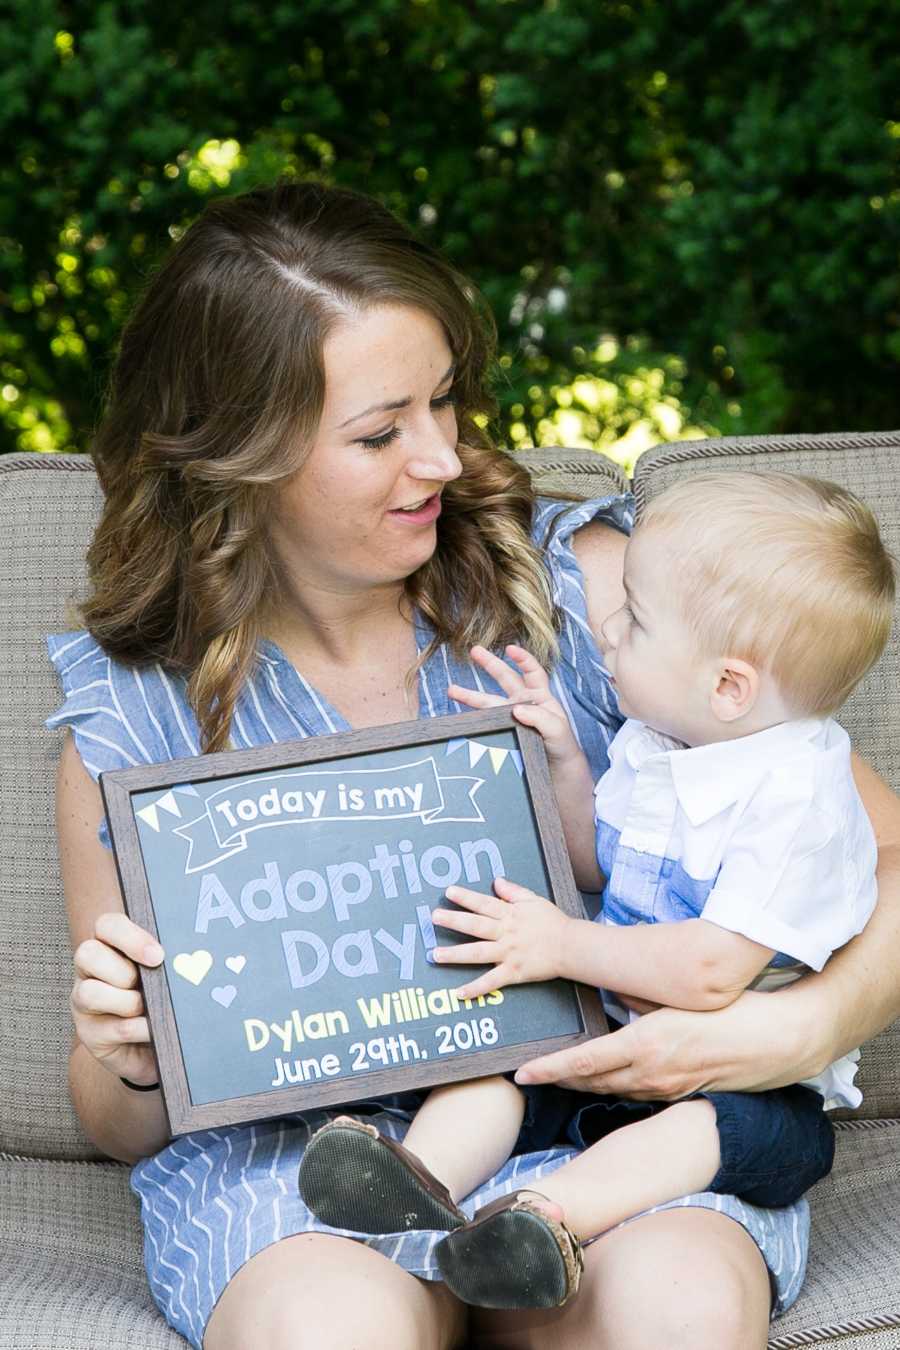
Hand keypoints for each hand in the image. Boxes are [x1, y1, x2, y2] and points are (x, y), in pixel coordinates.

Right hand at [71, 912, 163, 1085]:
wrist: (158, 1046)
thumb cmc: (163, 1000)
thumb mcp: (166, 974)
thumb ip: (169, 959)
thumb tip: (192, 955)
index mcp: (110, 946)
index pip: (107, 925)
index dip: (130, 937)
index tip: (158, 955)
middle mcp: (90, 971)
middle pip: (87, 953)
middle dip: (123, 970)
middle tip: (147, 983)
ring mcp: (84, 1003)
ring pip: (89, 993)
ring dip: (127, 1002)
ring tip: (148, 1009)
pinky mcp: (91, 1035)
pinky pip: (114, 1028)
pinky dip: (140, 1028)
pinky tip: (155, 1030)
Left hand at [431, 876, 574, 998]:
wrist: (571, 946)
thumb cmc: (553, 922)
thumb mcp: (534, 900)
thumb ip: (514, 891)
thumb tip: (497, 881)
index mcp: (510, 914)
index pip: (484, 904)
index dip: (466, 897)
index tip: (448, 892)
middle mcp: (506, 933)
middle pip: (476, 926)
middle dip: (454, 921)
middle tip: (434, 918)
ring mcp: (509, 953)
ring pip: (478, 953)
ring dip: (456, 955)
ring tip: (435, 955)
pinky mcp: (514, 972)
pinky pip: (492, 981)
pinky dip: (476, 988)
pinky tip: (459, 993)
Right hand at [447, 644, 580, 767]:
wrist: (557, 771)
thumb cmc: (562, 746)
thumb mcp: (557, 729)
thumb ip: (540, 718)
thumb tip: (516, 708)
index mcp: (540, 697)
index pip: (532, 672)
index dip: (523, 659)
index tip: (510, 648)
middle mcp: (524, 703)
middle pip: (505, 678)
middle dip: (489, 663)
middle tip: (474, 650)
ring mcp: (511, 717)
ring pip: (488, 702)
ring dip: (470, 695)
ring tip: (452, 690)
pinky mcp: (503, 732)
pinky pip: (486, 722)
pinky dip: (473, 719)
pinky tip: (461, 716)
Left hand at [514, 990, 809, 1099]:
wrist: (776, 1043)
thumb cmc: (730, 1012)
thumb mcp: (678, 999)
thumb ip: (641, 998)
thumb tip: (614, 993)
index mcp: (646, 1044)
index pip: (585, 1062)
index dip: (550, 1070)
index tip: (524, 1073)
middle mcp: (651, 1073)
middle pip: (592, 1082)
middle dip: (559, 1079)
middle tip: (531, 1075)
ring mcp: (666, 1088)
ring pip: (613, 1089)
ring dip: (585, 1083)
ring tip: (559, 1075)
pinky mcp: (681, 1092)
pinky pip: (638, 1091)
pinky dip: (616, 1084)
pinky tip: (608, 1075)